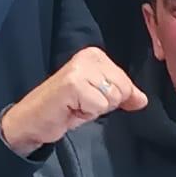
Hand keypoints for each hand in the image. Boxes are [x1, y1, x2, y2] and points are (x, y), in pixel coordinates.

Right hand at [0, 47, 147, 154]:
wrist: (33, 121)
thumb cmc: (65, 108)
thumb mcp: (99, 99)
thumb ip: (122, 95)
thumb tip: (142, 99)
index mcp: (95, 56)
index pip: (126, 81)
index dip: (112, 97)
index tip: (89, 98)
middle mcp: (88, 57)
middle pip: (122, 88)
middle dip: (104, 103)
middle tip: (81, 103)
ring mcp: (80, 69)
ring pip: (112, 97)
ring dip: (95, 109)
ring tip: (76, 105)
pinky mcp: (73, 84)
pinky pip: (99, 106)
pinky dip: (87, 113)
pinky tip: (71, 109)